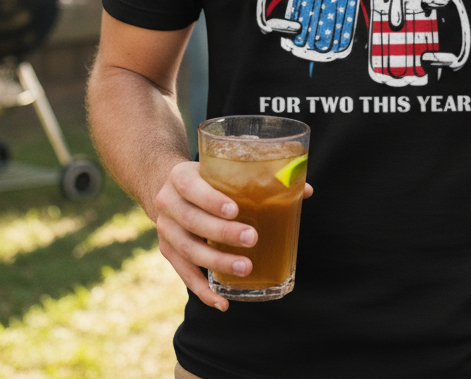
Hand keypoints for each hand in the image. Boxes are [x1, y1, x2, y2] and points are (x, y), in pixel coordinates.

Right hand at [153, 160, 312, 309]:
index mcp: (180, 177)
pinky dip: (203, 290)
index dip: (210, 199)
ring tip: (245, 268)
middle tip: (252, 238)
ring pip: (187, 250)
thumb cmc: (206, 178)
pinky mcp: (167, 251)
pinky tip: (222, 301)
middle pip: (191, 221)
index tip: (235, 210)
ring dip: (217, 262)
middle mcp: (167, 203)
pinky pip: (184, 274)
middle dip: (222, 233)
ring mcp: (165, 230)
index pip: (191, 186)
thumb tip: (305, 190)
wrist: (167, 187)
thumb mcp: (220, 169)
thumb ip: (257, 177)